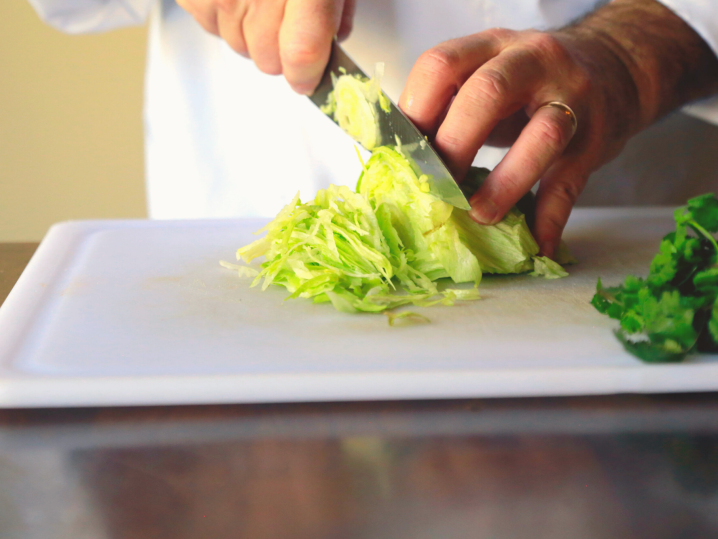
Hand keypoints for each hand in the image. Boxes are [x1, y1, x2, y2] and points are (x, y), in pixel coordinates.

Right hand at [176, 0, 355, 93]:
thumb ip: (335, 10)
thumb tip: (332, 47)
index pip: (302, 52)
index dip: (308, 75)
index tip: (310, 78)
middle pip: (270, 59)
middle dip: (282, 51)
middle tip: (287, 21)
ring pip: (241, 48)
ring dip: (253, 34)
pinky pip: (212, 27)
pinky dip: (224, 16)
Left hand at [399, 27, 642, 258]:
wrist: (614, 67)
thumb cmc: (532, 83)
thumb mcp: (488, 75)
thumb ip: (449, 107)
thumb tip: (401, 161)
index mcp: (490, 46)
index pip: (442, 64)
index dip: (416, 109)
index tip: (404, 152)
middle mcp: (532, 61)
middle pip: (487, 93)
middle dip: (454, 144)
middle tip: (437, 186)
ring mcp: (571, 98)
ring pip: (541, 136)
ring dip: (505, 183)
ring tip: (480, 216)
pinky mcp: (595, 138)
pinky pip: (571, 181)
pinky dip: (551, 218)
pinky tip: (536, 243)